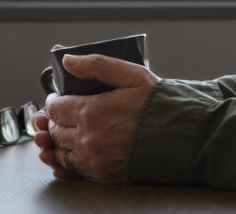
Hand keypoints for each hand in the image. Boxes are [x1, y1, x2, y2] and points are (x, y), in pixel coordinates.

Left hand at [34, 53, 159, 182]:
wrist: (182, 137)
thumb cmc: (159, 106)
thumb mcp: (132, 75)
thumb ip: (97, 65)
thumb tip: (68, 61)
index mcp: (92, 111)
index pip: (55, 108)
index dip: (53, 101)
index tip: (57, 99)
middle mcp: (88, 137)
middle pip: (55, 130)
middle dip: (54, 121)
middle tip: (61, 114)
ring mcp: (94, 159)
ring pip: (60, 151)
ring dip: (58, 141)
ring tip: (66, 132)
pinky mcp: (102, 174)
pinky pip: (72, 170)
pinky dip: (66, 161)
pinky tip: (72, 152)